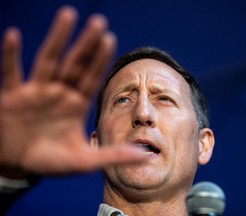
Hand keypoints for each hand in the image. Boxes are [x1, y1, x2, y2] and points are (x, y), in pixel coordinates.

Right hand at [0, 6, 143, 175]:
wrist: (19, 165)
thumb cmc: (52, 161)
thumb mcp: (85, 161)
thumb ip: (113, 156)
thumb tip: (145, 156)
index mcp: (76, 105)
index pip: (91, 78)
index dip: (100, 60)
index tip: (111, 39)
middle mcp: (58, 93)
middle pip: (74, 64)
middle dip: (86, 44)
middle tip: (99, 22)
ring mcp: (34, 92)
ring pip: (47, 60)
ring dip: (57, 39)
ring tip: (69, 14)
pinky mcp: (11, 97)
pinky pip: (11, 73)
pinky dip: (11, 56)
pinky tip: (13, 35)